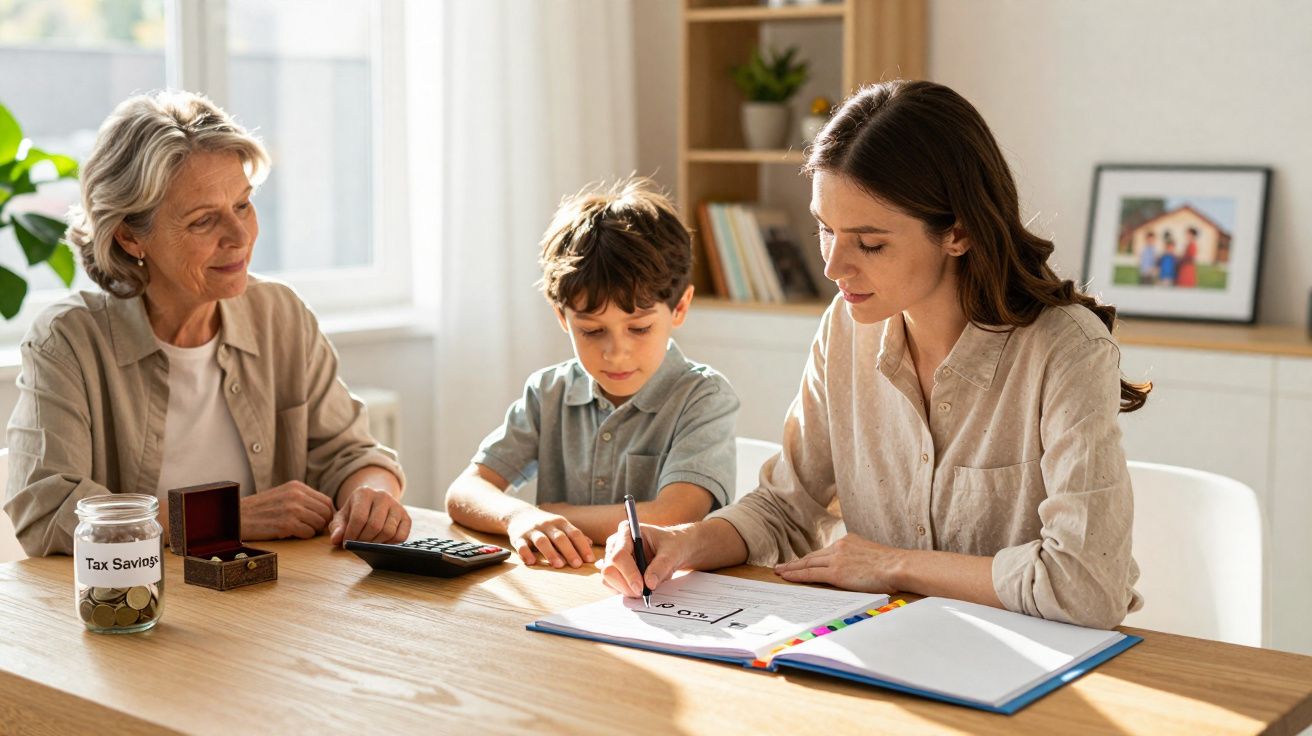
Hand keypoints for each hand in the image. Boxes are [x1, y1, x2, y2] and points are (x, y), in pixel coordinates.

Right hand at [241, 481, 334, 539]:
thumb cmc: (259, 509)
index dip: (327, 514)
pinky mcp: (287, 524)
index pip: (326, 501)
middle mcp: (296, 495)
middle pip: (326, 512)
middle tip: (310, 529)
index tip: (320, 522)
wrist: (236, 517)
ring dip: (312, 530)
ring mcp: (292, 509)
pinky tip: (291, 534)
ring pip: (319, 523)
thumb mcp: (282, 495)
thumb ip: (301, 499)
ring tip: (298, 530)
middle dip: (322, 523)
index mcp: (296, 486)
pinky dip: (303, 536)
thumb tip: (325, 510)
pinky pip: (308, 533)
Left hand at [328, 485, 409, 546]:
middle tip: (358, 545)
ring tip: (368, 544)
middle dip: (364, 541)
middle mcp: (383, 496)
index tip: (346, 543)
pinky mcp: (406, 517)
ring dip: (377, 543)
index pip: (359, 518)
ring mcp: (397, 505)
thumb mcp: (342, 517)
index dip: (351, 535)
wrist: (373, 504)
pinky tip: (381, 542)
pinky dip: (391, 544)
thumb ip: (337, 528)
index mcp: (364, 493)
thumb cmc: (355, 513)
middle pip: (375, 526)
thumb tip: (336, 539)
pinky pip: (401, 536)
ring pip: (388, 532)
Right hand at [506, 507, 593, 567]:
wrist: (519, 514)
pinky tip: (532, 562)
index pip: (574, 533)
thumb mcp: (560, 525)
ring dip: (551, 553)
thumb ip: (574, 535)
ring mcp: (532, 531)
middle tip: (577, 564)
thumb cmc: (545, 524)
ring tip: (559, 565)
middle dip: (569, 551)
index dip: (583, 546)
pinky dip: (526, 554)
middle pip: (560, 537)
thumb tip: (590, 544)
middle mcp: (547, 525)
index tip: (590, 559)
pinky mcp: (518, 537)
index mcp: (560, 522)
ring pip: (542, 541)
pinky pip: (522, 546)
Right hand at [597, 521, 689, 597]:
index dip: (629, 574)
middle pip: (609, 570)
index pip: (619, 555)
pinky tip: (640, 586)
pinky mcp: (615, 571)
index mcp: (627, 532)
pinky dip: (625, 590)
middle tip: (643, 593)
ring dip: (626, 589)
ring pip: (608, 580)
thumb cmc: (673, 544)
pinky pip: (612, 585)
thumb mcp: (672, 553)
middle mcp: (616, 544)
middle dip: (626, 585)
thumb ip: (661, 566)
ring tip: (646, 586)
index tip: (642, 588)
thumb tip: (649, 584)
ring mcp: (612, 558)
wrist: (675, 548)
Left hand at [772, 534, 903, 591]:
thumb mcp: (873, 555)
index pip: (824, 552)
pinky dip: (797, 575)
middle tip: (782, 566)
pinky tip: (787, 577)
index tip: (801, 561)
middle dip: (796, 562)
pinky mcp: (836, 572)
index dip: (811, 558)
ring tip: (780, 572)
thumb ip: (859, 559)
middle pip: (812, 556)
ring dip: (792, 568)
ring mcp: (836, 558)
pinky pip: (811, 574)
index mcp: (849, 541)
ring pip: (808, 564)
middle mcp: (839, 547)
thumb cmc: (893, 566)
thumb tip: (856, 570)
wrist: (898, 566)